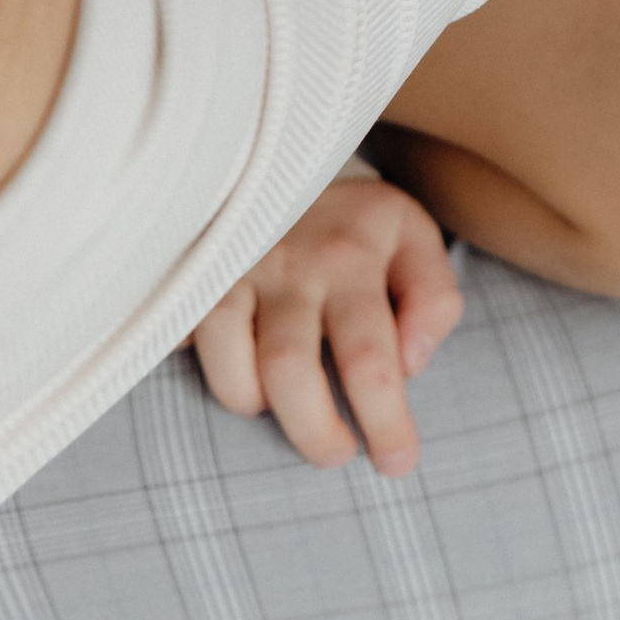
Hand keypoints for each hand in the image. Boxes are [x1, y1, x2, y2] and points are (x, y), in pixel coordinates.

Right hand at [191, 173, 463, 472]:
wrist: (285, 157)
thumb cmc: (357, 223)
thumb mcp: (415, 240)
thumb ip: (433, 301)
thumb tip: (411, 365)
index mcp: (353, 254)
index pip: (372, 358)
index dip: (385, 422)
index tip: (397, 462)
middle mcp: (289, 262)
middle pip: (290, 370)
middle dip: (315, 433)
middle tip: (337, 454)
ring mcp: (234, 269)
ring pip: (231, 366)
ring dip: (256, 405)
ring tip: (283, 405)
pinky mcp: (194, 279)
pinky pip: (186, 348)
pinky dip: (211, 372)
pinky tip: (236, 369)